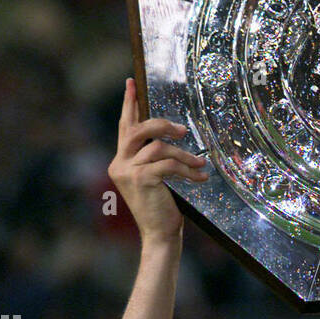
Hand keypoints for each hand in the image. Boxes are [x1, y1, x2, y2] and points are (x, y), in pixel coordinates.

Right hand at [108, 79, 209, 242]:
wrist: (159, 235)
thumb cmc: (161, 208)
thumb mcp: (155, 179)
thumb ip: (154, 159)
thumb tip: (170, 137)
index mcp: (121, 161)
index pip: (125, 127)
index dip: (129, 104)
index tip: (131, 83)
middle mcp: (119, 164)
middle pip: (139, 129)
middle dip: (162, 125)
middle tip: (183, 131)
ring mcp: (128, 172)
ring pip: (159, 148)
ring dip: (184, 156)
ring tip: (200, 164)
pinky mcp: (142, 180)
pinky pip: (168, 165)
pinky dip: (187, 170)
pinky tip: (200, 176)